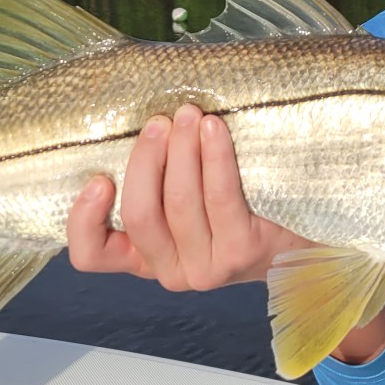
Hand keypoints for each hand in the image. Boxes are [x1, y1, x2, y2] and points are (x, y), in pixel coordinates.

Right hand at [66, 105, 314, 290]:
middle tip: (159, 122)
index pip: (91, 255)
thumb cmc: (236, 209)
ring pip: (178, 202)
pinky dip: (214, 156)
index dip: (84, 219)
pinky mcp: (240, 253)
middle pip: (139, 214)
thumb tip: (140, 122)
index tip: (98, 178)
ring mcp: (205, 269)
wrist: (300, 238)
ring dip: (181, 150)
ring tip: (189, 114)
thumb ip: (157, 182)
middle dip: (145, 160)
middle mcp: (170, 271)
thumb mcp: (186, 204)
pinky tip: (214, 128)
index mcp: (144, 258)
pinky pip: (219, 196)